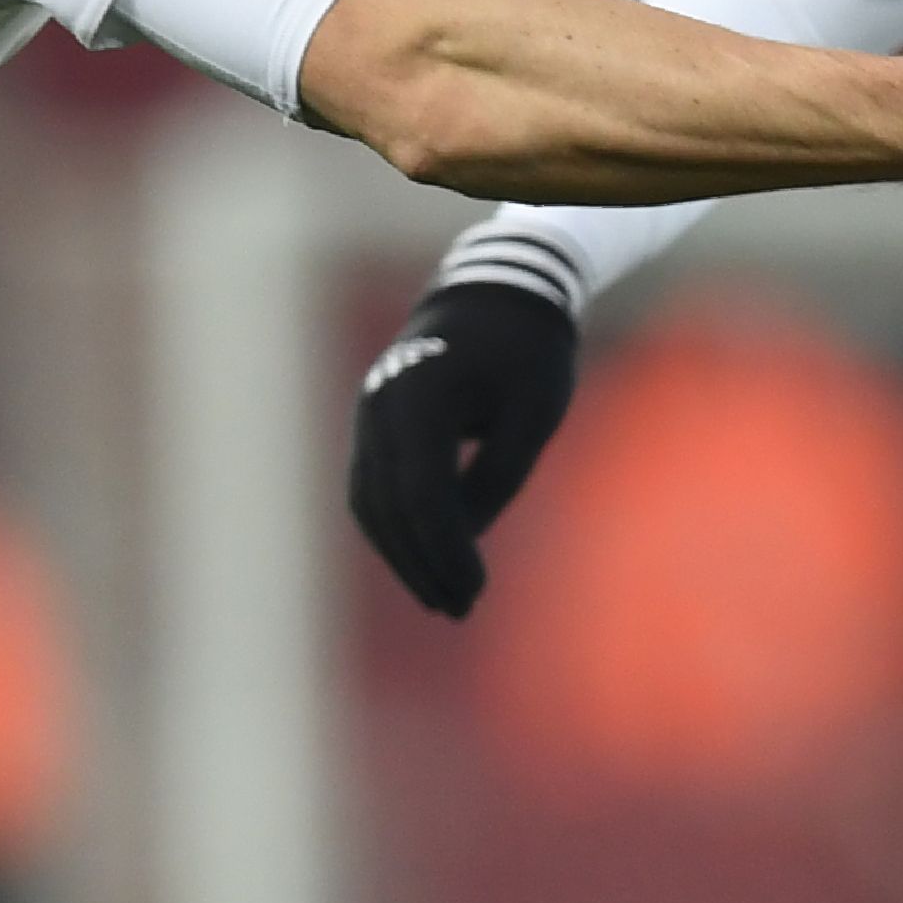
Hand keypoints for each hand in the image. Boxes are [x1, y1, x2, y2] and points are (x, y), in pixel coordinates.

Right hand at [346, 280, 580, 618]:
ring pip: (370, 503)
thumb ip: (497, 475)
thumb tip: (463, 539)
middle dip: (422, 565)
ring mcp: (369, 415)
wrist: (496, 294)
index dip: (445, 551)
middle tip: (461, 609)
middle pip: (387, 507)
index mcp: (421, 399)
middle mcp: (380, 407)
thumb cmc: (527, 351)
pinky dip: (394, 530)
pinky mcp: (374, 425)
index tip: (477, 591)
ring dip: (403, 555)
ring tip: (445, 599)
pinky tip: (427, 565)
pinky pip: (372, 488)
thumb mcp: (532, 413)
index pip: (422, 495)